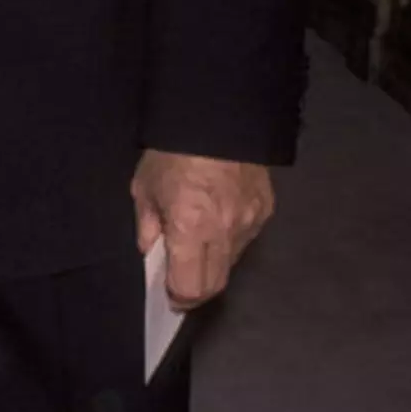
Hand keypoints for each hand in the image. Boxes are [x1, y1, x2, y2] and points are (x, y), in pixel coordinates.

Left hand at [130, 149, 273, 306]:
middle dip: (196, 289)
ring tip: (198, 242)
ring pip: (232, 263)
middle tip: (180, 278)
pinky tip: (218, 220)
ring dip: (214, 263)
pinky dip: (230, 240)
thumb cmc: (172, 151)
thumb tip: (151, 252)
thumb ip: (146, 226)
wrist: (218, 115)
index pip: (191, 288)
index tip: (168, 292)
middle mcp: (225, 233)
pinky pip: (246, 239)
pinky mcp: (266, 210)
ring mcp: (250, 223)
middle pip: (215, 285)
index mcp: (191, 229)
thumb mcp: (145, 187)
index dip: (178, 296)